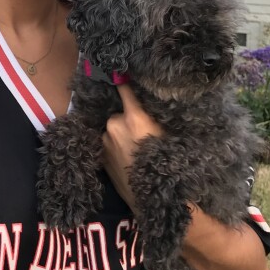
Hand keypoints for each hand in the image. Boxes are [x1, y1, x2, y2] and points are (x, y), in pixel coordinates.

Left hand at [102, 83, 163, 209]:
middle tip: (141, 131)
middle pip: (120, 112)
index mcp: (134, 117)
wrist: (153, 199)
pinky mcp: (100, 155)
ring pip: (113, 128)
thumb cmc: (169, 165)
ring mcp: (105, 140)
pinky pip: (108, 142)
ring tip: (134, 148)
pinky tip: (126, 156)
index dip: (122, 79)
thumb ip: (155, 116)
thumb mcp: (169, 136)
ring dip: (120, 132)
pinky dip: (115, 144)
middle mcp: (115, 125)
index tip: (120, 70)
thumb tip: (153, 98)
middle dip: (128, 117)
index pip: (124, 89)